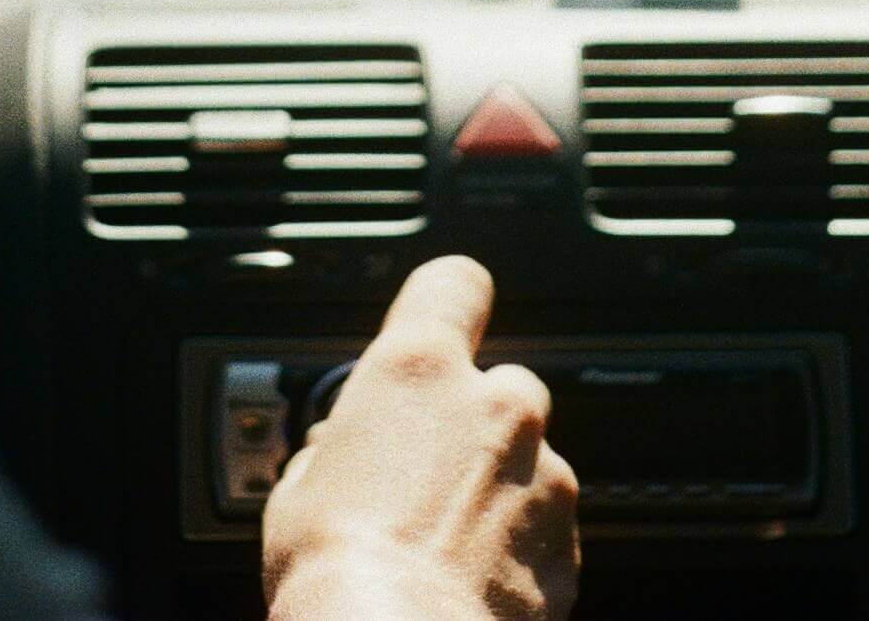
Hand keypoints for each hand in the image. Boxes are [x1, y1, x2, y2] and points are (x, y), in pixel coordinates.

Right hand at [262, 256, 578, 620]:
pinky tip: (467, 585)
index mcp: (420, 372)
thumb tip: (343, 458)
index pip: (455, 284)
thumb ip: (341, 447)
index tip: (440, 324)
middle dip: (471, 426)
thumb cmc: (336, 570)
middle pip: (501, 386)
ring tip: (441, 551)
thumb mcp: (300, 486)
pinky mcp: (568, 546)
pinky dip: (517, 553)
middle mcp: (496, 407)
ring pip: (530, 466)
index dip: (447, 304)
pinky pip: (546, 533)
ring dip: (496, 495)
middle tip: (423, 480)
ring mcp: (544, 476)